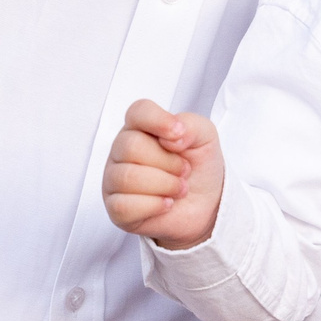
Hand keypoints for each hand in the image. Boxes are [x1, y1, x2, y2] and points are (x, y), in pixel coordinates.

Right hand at [103, 99, 222, 247]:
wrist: (206, 203)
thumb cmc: (198, 167)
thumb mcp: (205, 138)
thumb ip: (191, 125)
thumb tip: (172, 134)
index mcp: (141, 128)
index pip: (137, 112)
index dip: (158, 121)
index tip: (179, 135)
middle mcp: (122, 151)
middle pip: (131, 146)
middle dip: (168, 162)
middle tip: (184, 170)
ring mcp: (115, 180)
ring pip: (127, 178)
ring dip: (165, 185)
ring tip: (179, 187)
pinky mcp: (116, 208)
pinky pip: (124, 206)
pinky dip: (154, 205)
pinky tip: (166, 202)